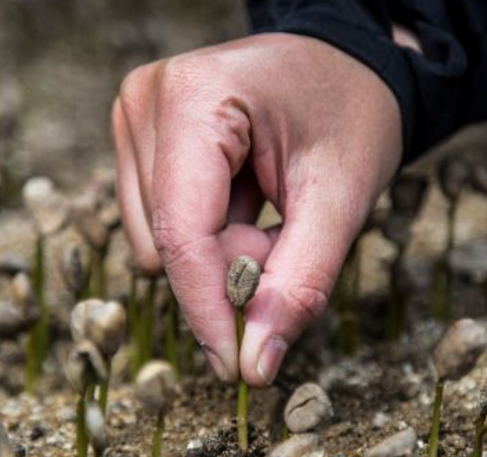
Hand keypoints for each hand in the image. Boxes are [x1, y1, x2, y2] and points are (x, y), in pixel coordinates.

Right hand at [112, 33, 401, 386]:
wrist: (346, 62)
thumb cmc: (352, 112)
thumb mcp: (342, 198)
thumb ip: (299, 283)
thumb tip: (255, 365)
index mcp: (195, 99)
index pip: (183, 233)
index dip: (209, 311)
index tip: (237, 368)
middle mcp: (146, 101)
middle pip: (167, 243)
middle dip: (229, 268)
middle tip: (286, 238)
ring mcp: (135, 116)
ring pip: (157, 242)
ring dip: (218, 253)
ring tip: (269, 211)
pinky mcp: (139, 138)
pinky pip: (157, 224)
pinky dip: (207, 235)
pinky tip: (245, 201)